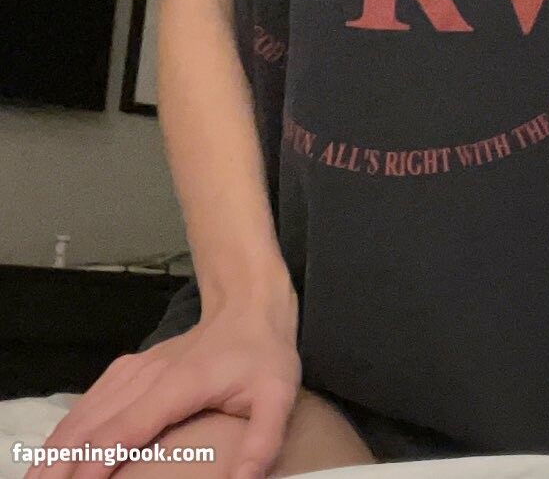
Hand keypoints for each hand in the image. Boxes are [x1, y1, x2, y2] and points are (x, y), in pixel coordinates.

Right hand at [23, 289, 300, 478]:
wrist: (248, 302)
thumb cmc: (263, 353)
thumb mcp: (277, 396)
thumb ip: (261, 442)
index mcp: (177, 384)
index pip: (126, 428)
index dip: (96, 461)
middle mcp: (146, 375)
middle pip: (93, 424)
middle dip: (62, 462)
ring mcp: (135, 369)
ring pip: (84, 411)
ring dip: (57, 447)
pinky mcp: (130, 369)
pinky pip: (90, 400)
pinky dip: (68, 428)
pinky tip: (55, 451)